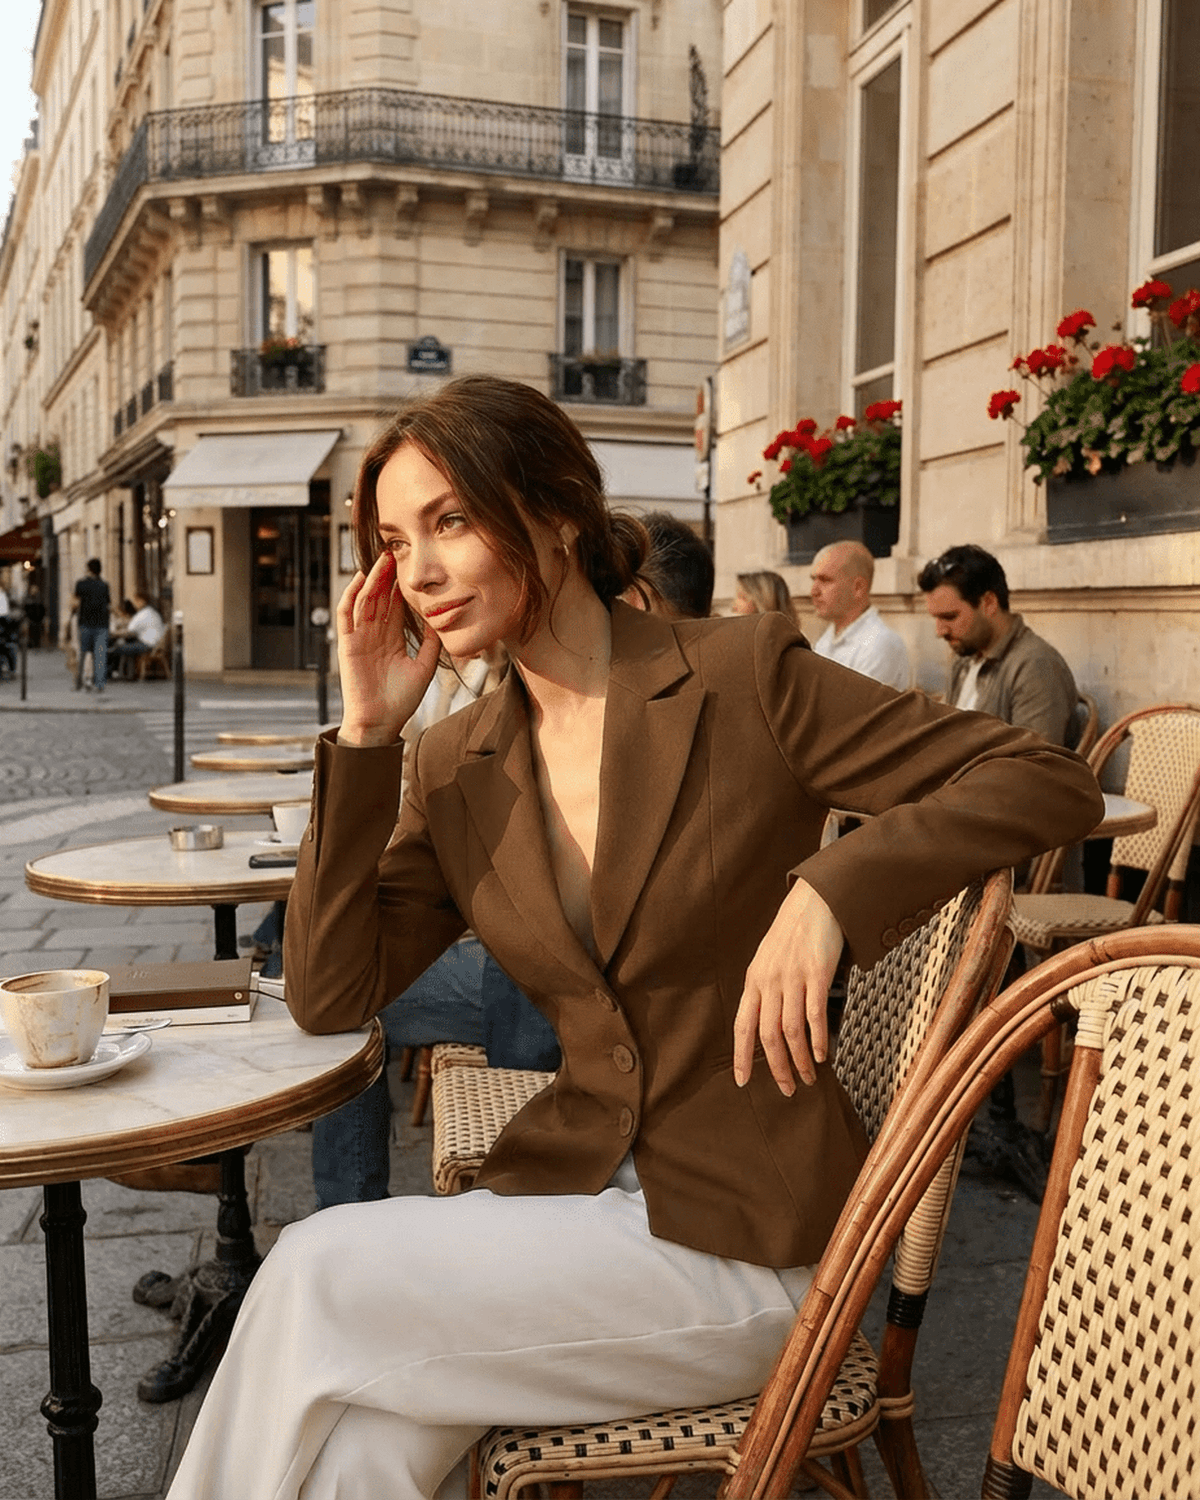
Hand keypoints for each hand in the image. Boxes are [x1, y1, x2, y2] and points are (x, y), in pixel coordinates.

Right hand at [336, 552, 440, 745]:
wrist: (381, 723)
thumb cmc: (401, 701)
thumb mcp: (424, 666)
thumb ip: (432, 643)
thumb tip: (444, 619)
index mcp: (393, 638)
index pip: (397, 605)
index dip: (404, 585)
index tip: (414, 565)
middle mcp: (375, 634)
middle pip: (381, 597)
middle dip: (389, 575)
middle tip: (399, 551)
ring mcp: (360, 637)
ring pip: (365, 600)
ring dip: (373, 578)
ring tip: (384, 558)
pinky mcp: (347, 643)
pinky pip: (347, 614)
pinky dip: (351, 594)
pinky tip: (360, 577)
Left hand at [733, 878, 844, 1094]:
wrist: (815, 901)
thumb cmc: (793, 932)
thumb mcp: (768, 959)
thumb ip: (765, 989)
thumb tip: (767, 1024)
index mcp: (754, 980)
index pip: (742, 1026)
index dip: (742, 1056)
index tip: (743, 1082)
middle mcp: (769, 981)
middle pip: (768, 1036)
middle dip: (777, 1068)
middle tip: (788, 1089)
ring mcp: (792, 977)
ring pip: (791, 1031)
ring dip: (800, 1060)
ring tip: (808, 1077)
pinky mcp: (816, 973)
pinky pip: (814, 1015)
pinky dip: (818, 1040)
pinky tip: (822, 1055)